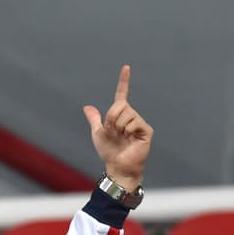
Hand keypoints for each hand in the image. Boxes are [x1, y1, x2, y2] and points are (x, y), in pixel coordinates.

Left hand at [82, 65, 151, 189]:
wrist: (117, 166)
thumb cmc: (109, 151)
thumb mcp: (97, 133)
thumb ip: (95, 119)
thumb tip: (87, 107)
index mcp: (120, 115)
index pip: (122, 95)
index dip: (124, 81)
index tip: (126, 67)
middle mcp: (131, 116)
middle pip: (119, 105)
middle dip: (110, 118)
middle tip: (112, 131)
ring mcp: (139, 122)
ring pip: (125, 114)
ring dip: (117, 126)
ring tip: (121, 137)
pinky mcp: (146, 130)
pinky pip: (133, 122)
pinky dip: (127, 130)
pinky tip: (129, 138)